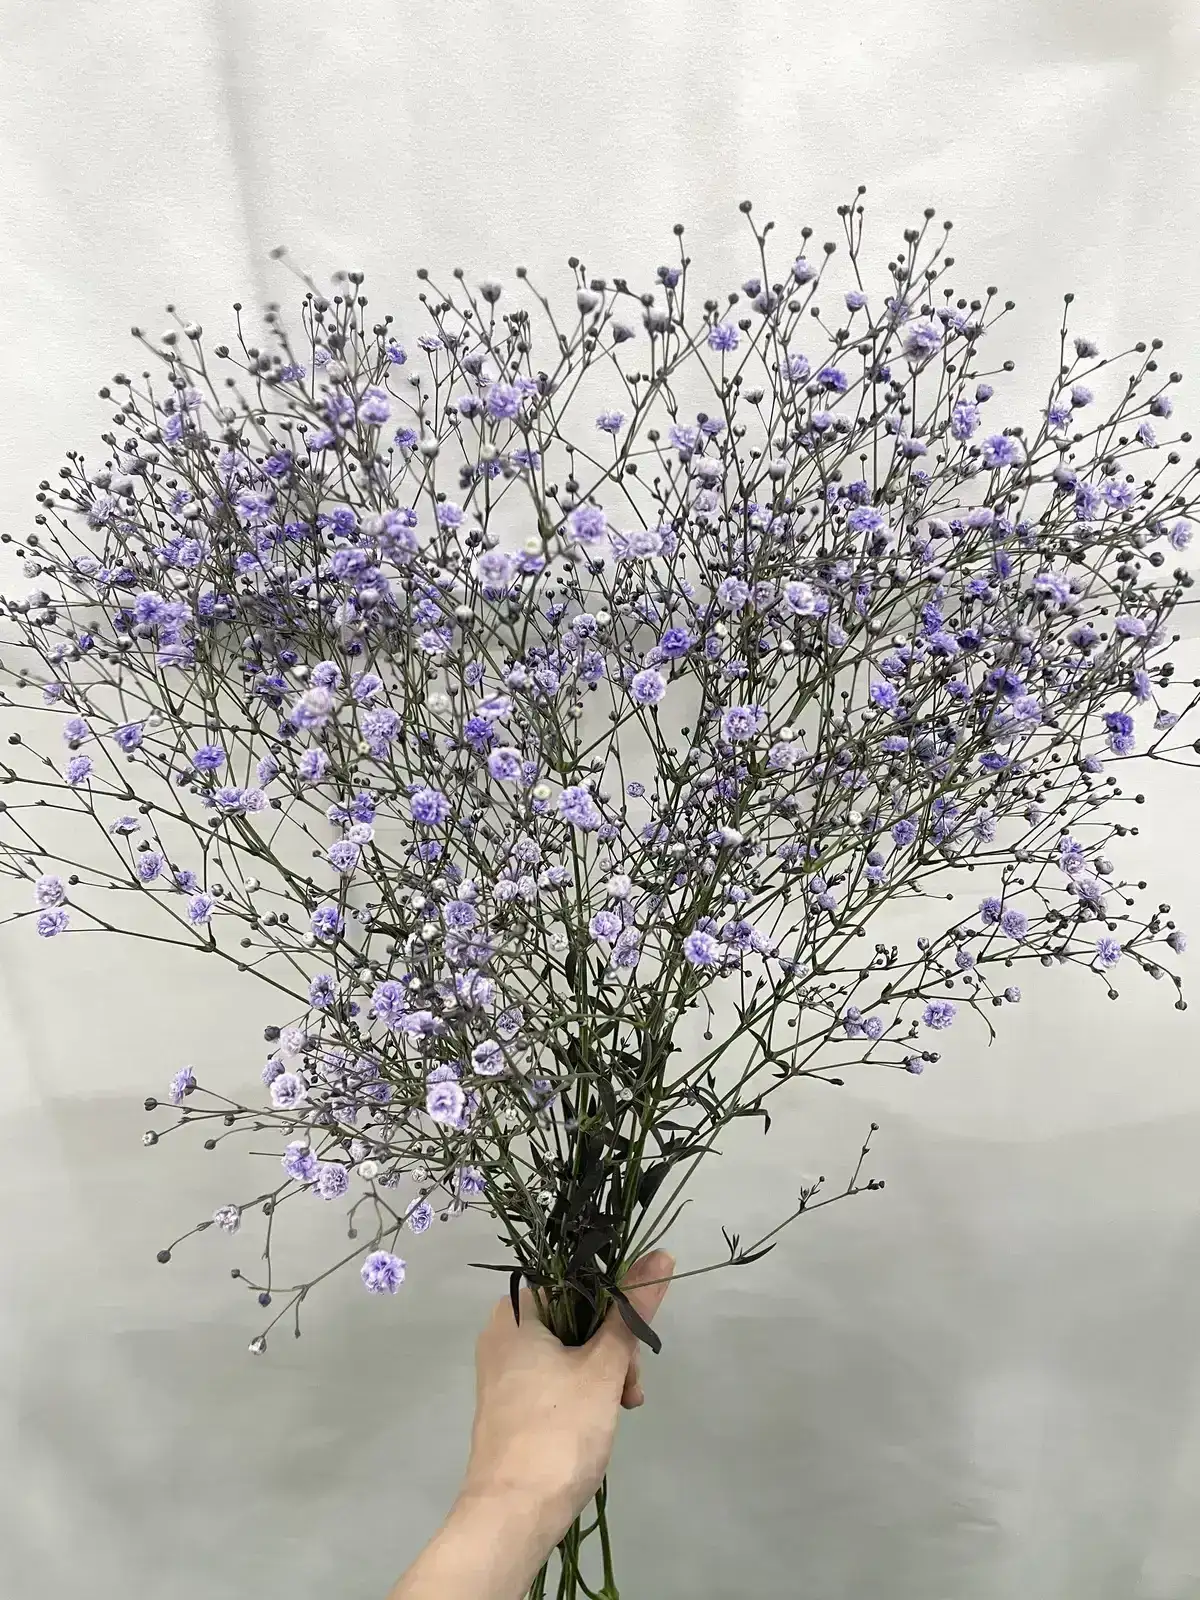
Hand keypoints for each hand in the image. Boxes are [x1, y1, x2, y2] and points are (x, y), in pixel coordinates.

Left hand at [456, 1250, 674, 1547]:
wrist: (512, 1515)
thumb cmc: (558, 1431)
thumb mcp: (605, 1367)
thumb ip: (633, 1311)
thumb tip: (661, 1254)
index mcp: (516, 1311)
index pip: (579, 1281)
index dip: (615, 1309)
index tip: (634, 1348)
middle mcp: (503, 1332)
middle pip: (577, 1318)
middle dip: (614, 1351)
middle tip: (629, 1392)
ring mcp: (503, 1370)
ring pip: (570, 1351)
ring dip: (604, 1375)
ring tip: (620, 1411)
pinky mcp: (509, 1403)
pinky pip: (554, 1378)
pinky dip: (582, 1392)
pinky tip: (601, 1420)